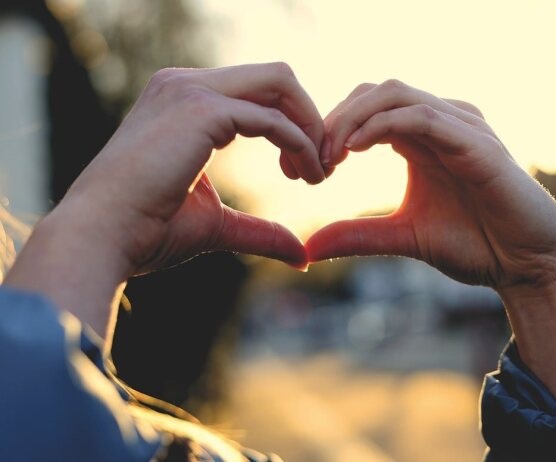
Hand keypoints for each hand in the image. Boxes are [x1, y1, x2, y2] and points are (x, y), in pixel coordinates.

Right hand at [5, 63, 325, 338]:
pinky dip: (299, 144)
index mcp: (183, 100)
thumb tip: (301, 255)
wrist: (104, 236)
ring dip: (309, 127)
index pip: (257, 92)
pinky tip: (305, 176)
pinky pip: (272, 119)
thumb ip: (258, 230)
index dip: (291, 125)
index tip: (301, 170)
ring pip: (280, 83)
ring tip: (317, 174)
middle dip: (308, 119)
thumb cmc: (148, 231)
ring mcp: (191, 91)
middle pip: (276, 78)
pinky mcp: (201, 110)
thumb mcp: (216, 224)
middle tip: (321, 166)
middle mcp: (184, 84)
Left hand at [306, 79, 555, 290]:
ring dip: (352, 119)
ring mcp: (459, 127)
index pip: (364, 111)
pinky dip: (384, 124)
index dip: (327, 132)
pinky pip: (423, 116)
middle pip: (372, 94)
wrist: (527, 263)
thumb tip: (309, 246)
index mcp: (421, 139)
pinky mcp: (475, 142)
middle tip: (305, 160)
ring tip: (327, 155)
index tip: (298, 169)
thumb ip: (359, 235)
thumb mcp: (403, 237)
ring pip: (394, 94)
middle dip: (332, 121)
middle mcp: (439, 124)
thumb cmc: (476, 245)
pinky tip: (355, 149)